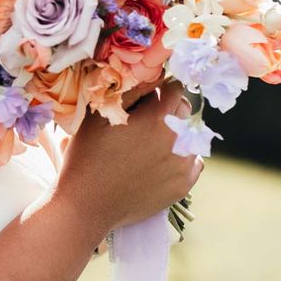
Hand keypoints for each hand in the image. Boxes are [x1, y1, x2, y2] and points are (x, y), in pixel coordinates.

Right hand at [55, 81, 204, 233]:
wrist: (88, 204)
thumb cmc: (88, 155)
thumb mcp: (100, 115)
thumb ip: (128, 91)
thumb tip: (148, 75)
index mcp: (159, 117)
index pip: (174, 88)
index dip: (159, 88)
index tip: (146, 95)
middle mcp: (179, 138)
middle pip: (184, 110)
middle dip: (168, 109)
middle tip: (145, 119)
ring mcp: (184, 164)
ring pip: (190, 136)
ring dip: (175, 133)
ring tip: (149, 143)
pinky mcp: (183, 185)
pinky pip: (193, 162)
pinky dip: (180, 157)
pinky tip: (158, 161)